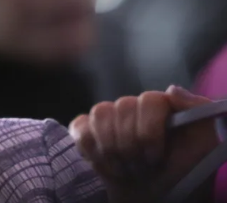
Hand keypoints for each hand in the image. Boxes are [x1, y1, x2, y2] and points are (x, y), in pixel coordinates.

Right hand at [69, 85, 219, 202]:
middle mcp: (132, 108)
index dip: (148, 130)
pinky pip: (79, 126)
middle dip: (129, 145)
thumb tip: (172, 90)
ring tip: (123, 168)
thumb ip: (198, 111)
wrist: (156, 199)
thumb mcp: (202, 144)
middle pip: (121, 106)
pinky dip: (88, 147)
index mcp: (161, 106)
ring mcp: (107, 119)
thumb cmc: (181, 175)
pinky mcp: (86, 132)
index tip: (154, 156)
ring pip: (99, 113)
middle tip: (140, 167)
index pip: (148, 99)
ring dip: (110, 148)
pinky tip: (101, 163)